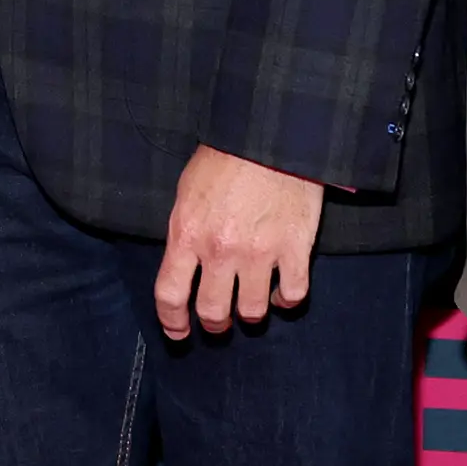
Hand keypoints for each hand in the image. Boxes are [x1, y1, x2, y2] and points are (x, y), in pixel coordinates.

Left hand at [154, 145, 323, 336]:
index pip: (170, 295)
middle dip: (214, 323)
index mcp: (187, 233)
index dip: (172, 322)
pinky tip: (283, 294)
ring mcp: (260, 252)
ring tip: (251, 306)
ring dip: (250, 314)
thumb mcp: (187, 192)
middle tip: (219, 321)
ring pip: (253, 311)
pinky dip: (287, 301)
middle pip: (213, 312)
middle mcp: (221, 250)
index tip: (179, 332)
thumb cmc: (224, 158)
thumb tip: (183, 266)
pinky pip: (293, 295)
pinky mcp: (296, 248)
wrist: (270, 133)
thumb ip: (185, 233)